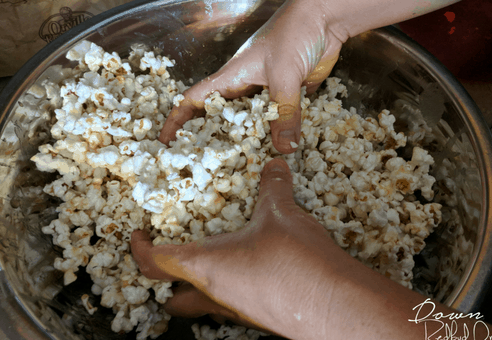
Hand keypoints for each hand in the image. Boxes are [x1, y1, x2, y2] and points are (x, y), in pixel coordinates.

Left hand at [131, 158, 342, 339]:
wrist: (335, 305)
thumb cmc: (296, 261)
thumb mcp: (281, 213)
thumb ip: (273, 187)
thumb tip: (274, 166)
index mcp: (205, 266)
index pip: (154, 262)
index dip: (139, 247)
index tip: (137, 234)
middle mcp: (215, 294)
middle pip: (172, 297)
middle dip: (166, 279)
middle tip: (174, 254)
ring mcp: (237, 311)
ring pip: (203, 303)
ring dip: (199, 283)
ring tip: (215, 256)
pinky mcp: (259, 317)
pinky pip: (232, 305)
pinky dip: (230, 287)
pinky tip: (252, 269)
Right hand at [158, 0, 345, 153]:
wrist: (326, 18)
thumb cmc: (295, 33)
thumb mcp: (284, 73)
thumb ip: (283, 111)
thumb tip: (283, 149)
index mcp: (231, 77)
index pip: (195, 99)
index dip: (177, 119)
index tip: (166, 142)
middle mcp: (245, 88)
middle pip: (221, 118)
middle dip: (212, 141)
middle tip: (206, 167)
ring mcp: (266, 93)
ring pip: (251, 124)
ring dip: (248, 143)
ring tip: (242, 168)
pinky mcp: (288, 97)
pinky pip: (277, 122)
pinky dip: (277, 136)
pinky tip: (277, 153)